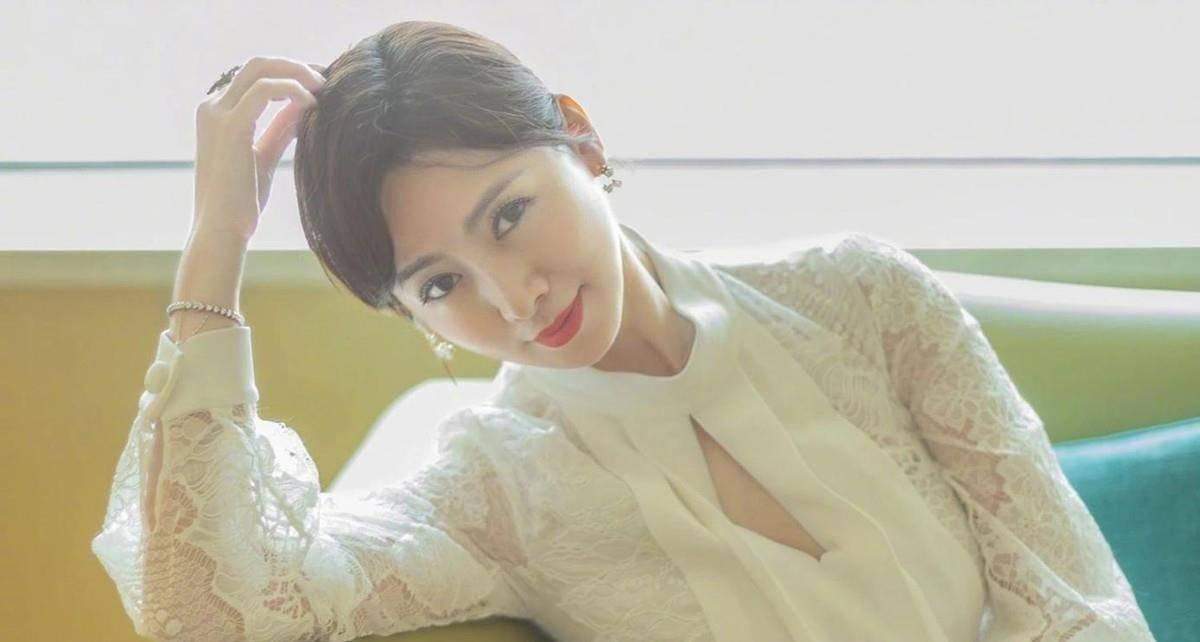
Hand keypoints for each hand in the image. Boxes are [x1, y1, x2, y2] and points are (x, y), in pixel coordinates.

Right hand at [191, 56, 325, 242]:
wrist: (222, 230)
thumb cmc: (241, 202)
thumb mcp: (264, 156)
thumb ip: (280, 129)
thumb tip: (304, 106)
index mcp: (215, 113)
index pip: (254, 76)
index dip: (288, 73)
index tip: (318, 84)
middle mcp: (212, 107)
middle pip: (257, 64)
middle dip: (295, 65)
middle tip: (326, 79)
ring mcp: (217, 113)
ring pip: (261, 68)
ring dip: (298, 72)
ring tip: (325, 88)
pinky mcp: (231, 125)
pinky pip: (266, 89)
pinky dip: (293, 89)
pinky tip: (313, 104)